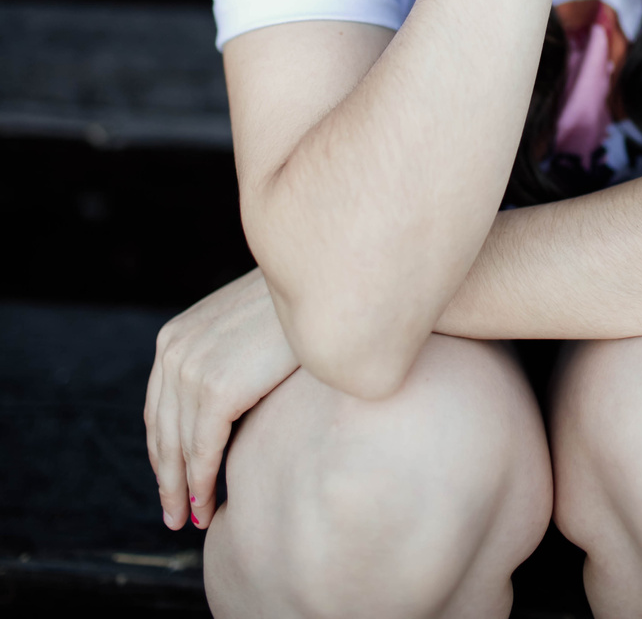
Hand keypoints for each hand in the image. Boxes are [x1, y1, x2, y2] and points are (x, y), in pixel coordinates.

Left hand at [144, 268, 298, 531]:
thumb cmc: (295, 308)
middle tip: (173, 513)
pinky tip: (208, 506)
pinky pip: (202, 451)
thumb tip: (229, 403)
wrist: (322, 284)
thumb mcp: (243, 328)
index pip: (159, 406)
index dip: (162, 448)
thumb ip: (224, 357)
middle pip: (162, 430)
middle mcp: (173, 351)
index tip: (170, 479)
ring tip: (193, 518)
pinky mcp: (216, 389)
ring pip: (179, 448)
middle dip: (166, 477)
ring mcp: (191, 369)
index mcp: (176, 335)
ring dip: (182, 490)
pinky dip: (202, 485)